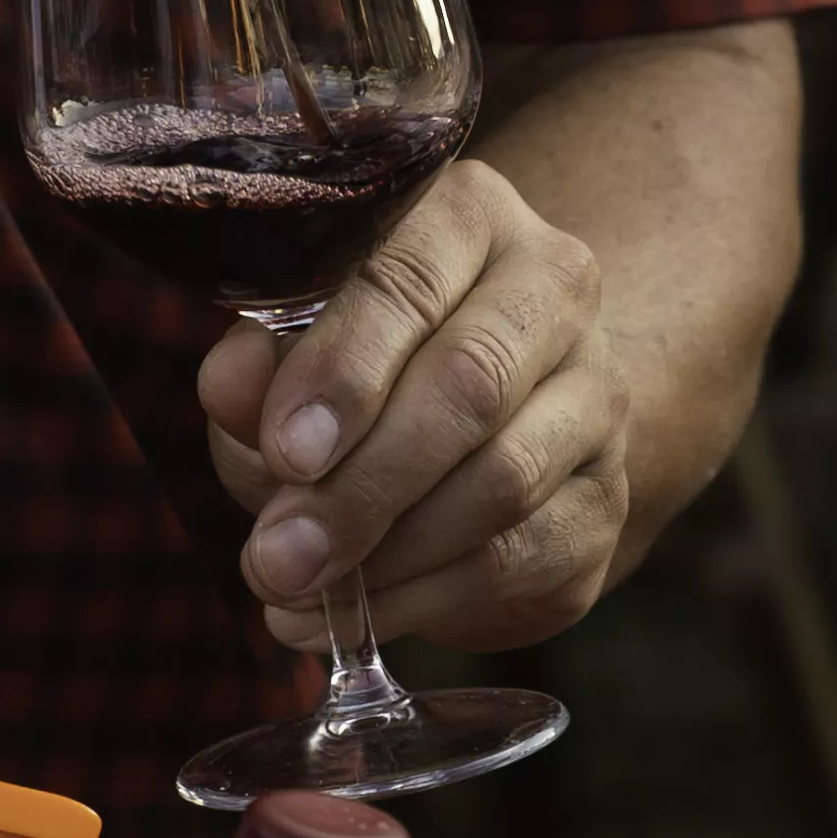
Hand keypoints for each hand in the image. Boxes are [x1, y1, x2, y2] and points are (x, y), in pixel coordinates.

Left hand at [196, 160, 635, 656]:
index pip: (410, 276)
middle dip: (362, 483)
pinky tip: (354, 617)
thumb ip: (260, 369)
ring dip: (386, 553)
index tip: (286, 451)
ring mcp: (595, 398)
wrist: (489, 431)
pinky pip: (518, 558)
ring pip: (501, 482)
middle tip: (278, 553)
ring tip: (294, 588)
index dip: (346, 368)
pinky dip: (423, 598)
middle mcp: (554, 291)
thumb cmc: (365, 374)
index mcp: (469, 220)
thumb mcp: (292, 356)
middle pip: (471, 383)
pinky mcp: (603, 501)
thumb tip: (233, 387)